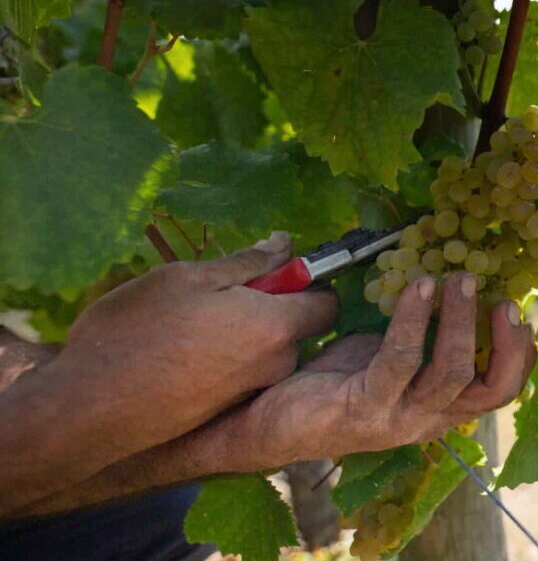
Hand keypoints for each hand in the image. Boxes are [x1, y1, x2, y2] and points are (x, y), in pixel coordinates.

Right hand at [49, 232, 337, 457]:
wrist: (87, 410)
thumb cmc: (136, 332)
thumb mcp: (187, 278)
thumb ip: (246, 262)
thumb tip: (285, 245)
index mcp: (275, 327)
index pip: (328, 303)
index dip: (309, 281)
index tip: (276, 269)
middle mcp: (276, 365)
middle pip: (297, 327)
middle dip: (272, 306)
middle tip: (218, 292)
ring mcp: (253, 394)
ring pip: (268, 351)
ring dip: (245, 332)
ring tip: (192, 322)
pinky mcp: (228, 414)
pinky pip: (245, 374)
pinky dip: (227, 359)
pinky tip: (184, 352)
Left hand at [206, 273, 535, 469]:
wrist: (265, 420)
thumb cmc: (332, 381)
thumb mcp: (387, 355)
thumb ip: (423, 335)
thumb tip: (450, 281)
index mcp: (439, 407)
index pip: (500, 390)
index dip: (518, 353)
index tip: (516, 308)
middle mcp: (427, 420)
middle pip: (492, 390)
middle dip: (504, 340)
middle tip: (499, 295)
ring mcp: (397, 420)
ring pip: (451, 373)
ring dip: (459, 320)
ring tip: (457, 279)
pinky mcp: (363, 410)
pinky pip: (401, 360)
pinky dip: (414, 319)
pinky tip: (418, 287)